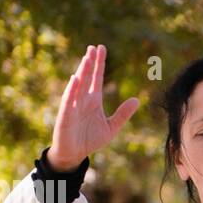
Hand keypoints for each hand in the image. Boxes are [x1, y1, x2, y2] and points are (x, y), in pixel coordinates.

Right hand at [49, 44, 138, 169]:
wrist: (75, 154)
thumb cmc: (90, 139)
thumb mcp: (111, 127)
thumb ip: (123, 114)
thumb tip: (137, 100)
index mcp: (94, 100)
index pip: (97, 78)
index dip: (99, 64)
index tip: (101, 48)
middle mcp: (83, 100)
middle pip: (87, 77)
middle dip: (90, 63)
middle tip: (94, 47)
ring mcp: (74, 106)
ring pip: (78, 86)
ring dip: (82, 72)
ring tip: (87, 58)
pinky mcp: (66, 116)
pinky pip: (69, 101)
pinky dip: (72, 90)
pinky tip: (75, 79)